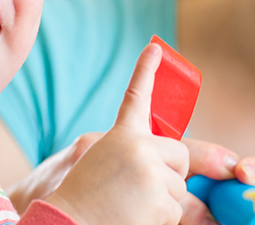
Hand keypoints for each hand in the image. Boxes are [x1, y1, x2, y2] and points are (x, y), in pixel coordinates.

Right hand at [44, 43, 190, 224]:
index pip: (134, 100)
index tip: (156, 48)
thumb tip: (175, 163)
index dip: (146, 72)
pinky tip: (131, 219)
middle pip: (180, 155)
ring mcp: (150, 173)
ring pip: (180, 187)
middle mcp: (136, 148)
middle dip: (171, 174)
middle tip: (140, 189)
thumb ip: (128, 154)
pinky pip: (176, 211)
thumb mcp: (90, 163)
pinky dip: (158, 220)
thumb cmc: (74, 199)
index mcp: (116, 137)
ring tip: (126, 208)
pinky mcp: (159, 200)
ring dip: (161, 202)